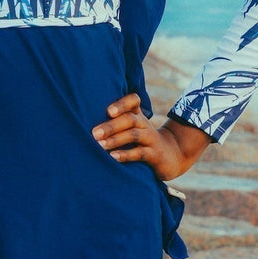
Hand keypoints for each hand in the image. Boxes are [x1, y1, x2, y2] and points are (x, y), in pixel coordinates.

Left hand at [92, 91, 212, 180]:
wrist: (172, 155)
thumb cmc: (143, 140)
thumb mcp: (133, 127)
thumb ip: (115, 121)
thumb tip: (85, 121)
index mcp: (138, 115)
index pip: (133, 101)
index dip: (122, 104)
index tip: (108, 111)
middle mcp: (145, 124)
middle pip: (129, 119)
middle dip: (111, 126)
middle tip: (94, 133)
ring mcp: (151, 138)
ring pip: (133, 135)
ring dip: (115, 139)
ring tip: (100, 145)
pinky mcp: (155, 154)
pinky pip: (140, 153)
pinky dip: (125, 154)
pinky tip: (113, 157)